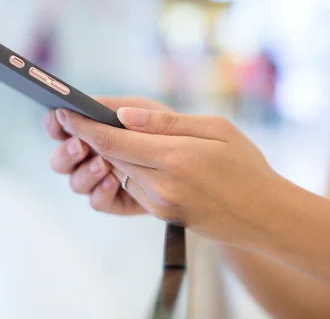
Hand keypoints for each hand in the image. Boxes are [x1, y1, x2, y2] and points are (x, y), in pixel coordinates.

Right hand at [44, 97, 172, 215]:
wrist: (195, 159)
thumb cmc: (166, 127)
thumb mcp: (145, 109)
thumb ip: (117, 106)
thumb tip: (91, 104)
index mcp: (90, 130)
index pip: (61, 127)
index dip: (55, 123)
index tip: (59, 116)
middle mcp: (89, 157)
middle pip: (60, 160)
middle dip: (66, 152)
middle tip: (82, 146)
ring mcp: (100, 180)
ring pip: (76, 184)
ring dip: (85, 173)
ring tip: (103, 164)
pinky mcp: (115, 200)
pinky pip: (98, 202)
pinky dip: (101, 192)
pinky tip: (112, 181)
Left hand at [56, 106, 282, 243]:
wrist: (266, 215)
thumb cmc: (246, 166)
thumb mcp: (217, 128)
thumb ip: (167, 122)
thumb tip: (123, 116)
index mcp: (174, 157)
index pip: (113, 140)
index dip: (83, 126)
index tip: (63, 113)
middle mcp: (161, 184)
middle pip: (110, 157)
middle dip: (92, 137)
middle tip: (79, 117)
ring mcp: (160, 204)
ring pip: (119, 172)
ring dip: (111, 154)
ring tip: (112, 134)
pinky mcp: (162, 215)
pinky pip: (135, 187)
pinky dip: (129, 169)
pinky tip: (140, 157)